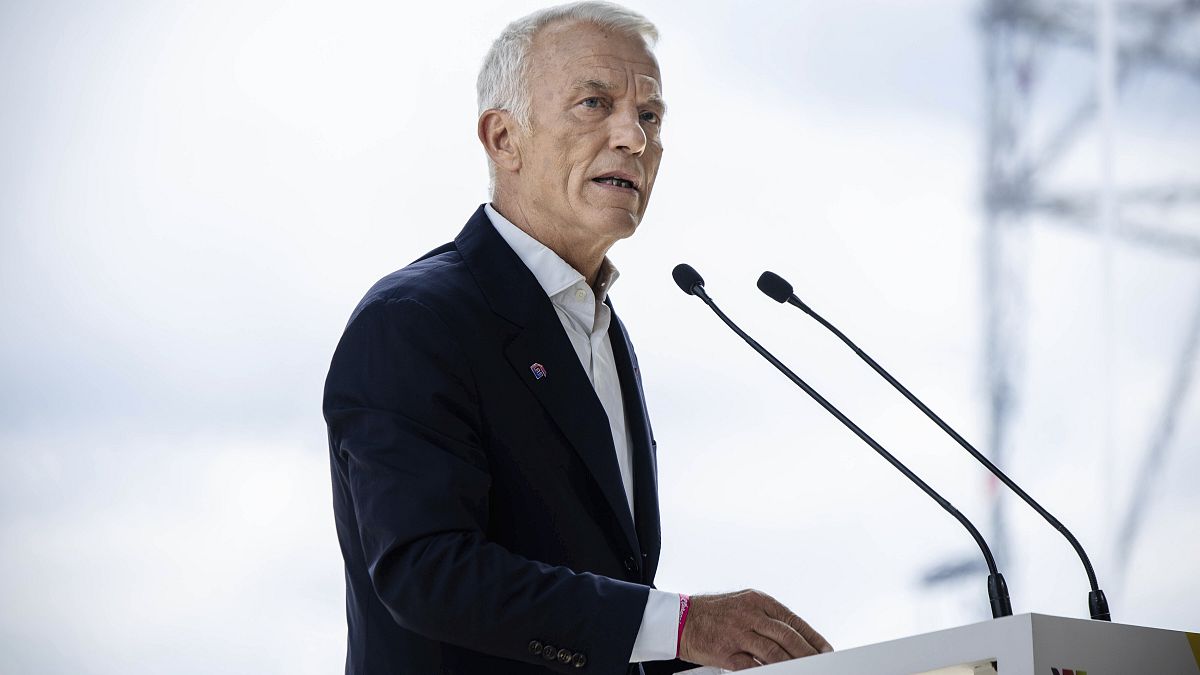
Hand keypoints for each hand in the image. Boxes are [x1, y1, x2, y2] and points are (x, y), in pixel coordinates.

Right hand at [677, 589, 832, 670]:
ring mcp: (737, 633)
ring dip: (791, 664)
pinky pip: (752, 665)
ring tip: (802, 671)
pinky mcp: (726, 652)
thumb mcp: (743, 604)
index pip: (792, 620)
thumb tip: (793, 636)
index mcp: (757, 600)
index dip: (812, 636)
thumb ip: (767, 618)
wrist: (681, 618)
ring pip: (773, 651)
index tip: (825, 649)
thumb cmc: (714, 613)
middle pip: (787, 635)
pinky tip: (775, 674)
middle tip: (820, 663)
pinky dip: (766, 671)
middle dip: (807, 652)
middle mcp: (749, 614)